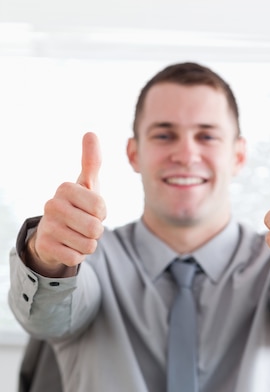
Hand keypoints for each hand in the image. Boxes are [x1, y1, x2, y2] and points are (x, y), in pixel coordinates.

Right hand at [27, 132, 106, 275]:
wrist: (53, 233)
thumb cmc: (76, 206)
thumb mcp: (86, 184)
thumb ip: (91, 161)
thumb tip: (90, 133)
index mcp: (65, 188)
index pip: (101, 208)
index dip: (101, 213)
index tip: (90, 210)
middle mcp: (52, 205)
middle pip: (96, 228)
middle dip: (95, 231)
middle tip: (83, 225)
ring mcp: (47, 226)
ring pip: (88, 245)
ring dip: (87, 245)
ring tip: (75, 235)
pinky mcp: (46, 247)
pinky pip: (76, 258)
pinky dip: (77, 256)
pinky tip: (67, 246)